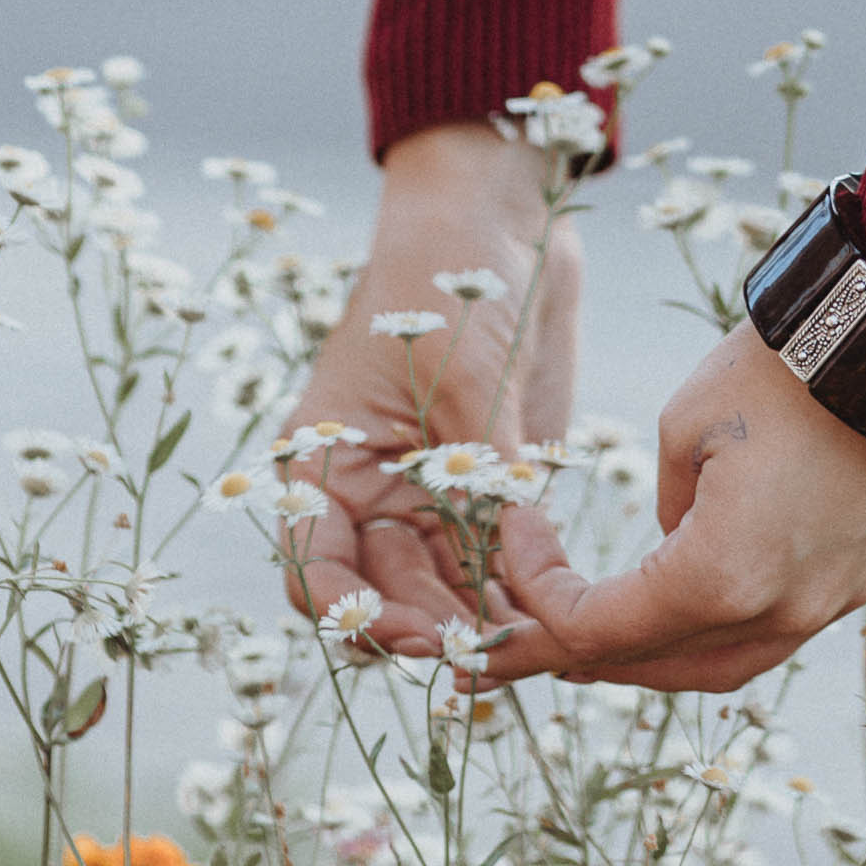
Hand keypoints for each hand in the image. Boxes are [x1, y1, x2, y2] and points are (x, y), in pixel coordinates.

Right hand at [282, 121, 578, 654]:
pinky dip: (516, 594)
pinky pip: (493, 565)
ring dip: (478, 622)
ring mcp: (432, 494)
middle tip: (491, 652)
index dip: (355, 616)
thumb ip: (482, 469)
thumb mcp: (458, 373)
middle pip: (385, 596)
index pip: (314, 568)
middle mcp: (371, 491)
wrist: (496, 214)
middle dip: (432, 628)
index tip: (412, 634)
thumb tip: (512, 561)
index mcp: (323, 458)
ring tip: (530, 646)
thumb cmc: (446, 274)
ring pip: (442, 594)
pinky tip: (552, 616)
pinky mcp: (492, 489)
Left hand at [477, 320, 865, 691]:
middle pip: (657, 666)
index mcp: (723, 579)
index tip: (512, 542)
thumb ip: (668, 507)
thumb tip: (676, 544)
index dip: (540, 594)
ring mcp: (830, 607)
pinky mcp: (861, 582)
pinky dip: (714, 628)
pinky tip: (680, 603)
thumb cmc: (785, 370)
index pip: (602, 628)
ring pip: (721, 664)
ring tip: (589, 635)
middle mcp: (781, 615)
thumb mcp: (687, 424)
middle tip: (518, 631)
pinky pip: (773, 630)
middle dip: (578, 651)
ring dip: (650, 652)